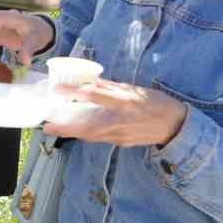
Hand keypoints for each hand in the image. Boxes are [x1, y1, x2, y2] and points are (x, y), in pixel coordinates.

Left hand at [39, 80, 185, 147]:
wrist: (176, 127)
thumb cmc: (156, 103)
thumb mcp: (135, 89)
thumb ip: (110, 87)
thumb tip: (89, 80)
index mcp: (124, 102)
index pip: (95, 95)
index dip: (74, 91)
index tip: (57, 89)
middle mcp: (120, 120)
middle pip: (86, 125)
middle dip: (64, 127)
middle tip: (46, 126)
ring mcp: (120, 135)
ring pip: (91, 135)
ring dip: (72, 133)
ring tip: (55, 129)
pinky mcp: (121, 142)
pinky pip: (100, 139)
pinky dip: (86, 135)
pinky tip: (78, 131)